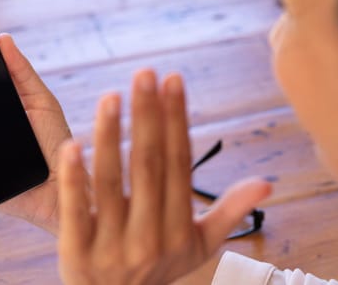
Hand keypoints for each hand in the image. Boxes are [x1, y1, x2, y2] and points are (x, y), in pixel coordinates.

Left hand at [57, 70, 271, 283]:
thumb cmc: (158, 269)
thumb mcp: (199, 247)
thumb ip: (229, 214)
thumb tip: (265, 183)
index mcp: (179, 228)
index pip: (178, 163)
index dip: (176, 120)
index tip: (172, 81)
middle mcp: (149, 236)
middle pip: (148, 165)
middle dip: (147, 116)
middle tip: (144, 73)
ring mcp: (112, 245)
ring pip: (111, 182)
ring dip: (110, 136)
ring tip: (111, 96)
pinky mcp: (76, 252)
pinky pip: (75, 209)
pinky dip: (74, 178)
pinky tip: (71, 144)